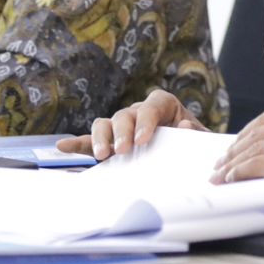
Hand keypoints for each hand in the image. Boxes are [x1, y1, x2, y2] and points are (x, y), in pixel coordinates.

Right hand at [56, 88, 207, 160]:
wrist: (189, 158)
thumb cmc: (195, 145)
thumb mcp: (201, 140)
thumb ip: (196, 133)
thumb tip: (184, 125)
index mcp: (163, 105)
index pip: (152, 106)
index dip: (146, 121)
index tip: (144, 140)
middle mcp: (139, 113)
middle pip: (125, 114)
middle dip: (122, 131)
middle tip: (123, 150)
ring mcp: (122, 128)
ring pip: (105, 124)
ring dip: (102, 138)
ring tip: (103, 156)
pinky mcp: (110, 144)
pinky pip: (91, 141)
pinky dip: (78, 144)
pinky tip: (62, 147)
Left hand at [211, 94, 263, 183]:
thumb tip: (256, 146)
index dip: (243, 136)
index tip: (230, 150)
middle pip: (258, 133)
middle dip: (235, 152)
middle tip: (220, 166)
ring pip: (256, 149)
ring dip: (234, 164)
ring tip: (222, 175)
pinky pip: (260, 165)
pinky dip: (241, 172)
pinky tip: (232, 179)